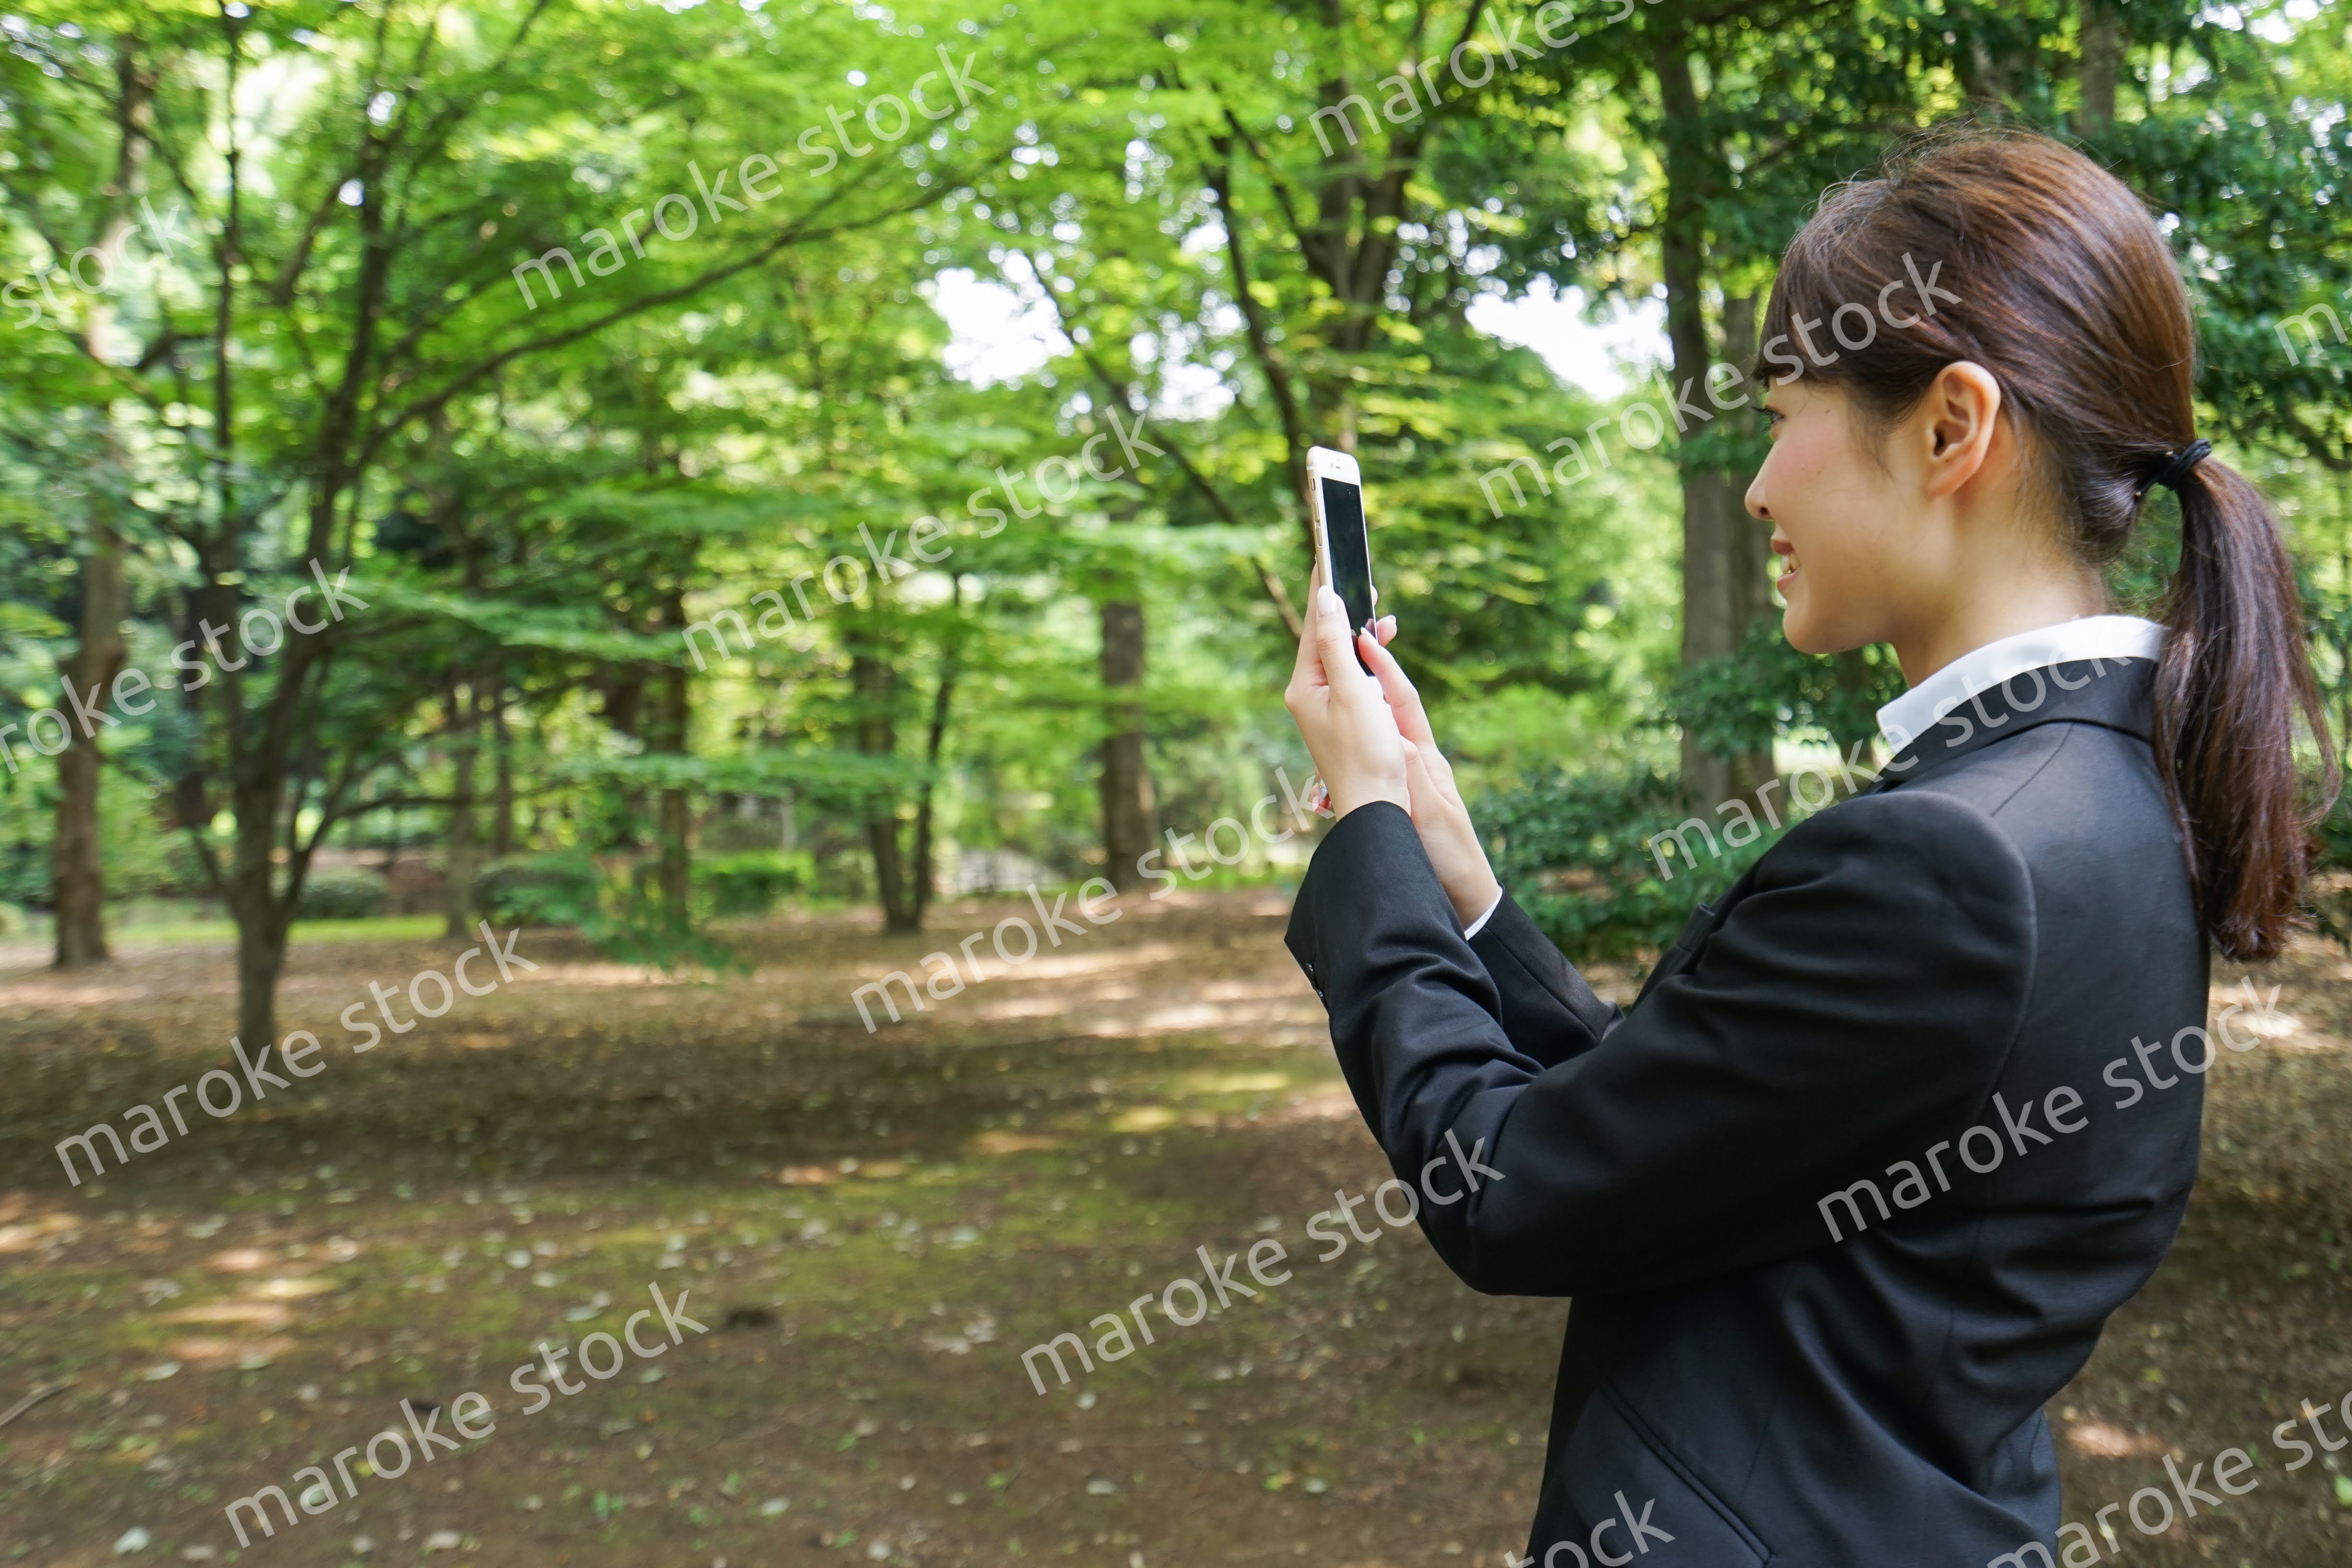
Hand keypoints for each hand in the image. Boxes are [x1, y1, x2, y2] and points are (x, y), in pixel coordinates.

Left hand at [1283, 566, 1410, 818]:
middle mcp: (1308, 692)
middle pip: (1324, 637)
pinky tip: (1380, 650)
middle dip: (1345, 608)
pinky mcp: (1342, 715)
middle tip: (1363, 578)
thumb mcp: (1353, 691)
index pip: (1314, 624)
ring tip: (1382, 616)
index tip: (1326, 554)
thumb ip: (1336, 644)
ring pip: (1340, 655)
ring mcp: (1324, 705)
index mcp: (1303, 685)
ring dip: (1359, 633)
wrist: (1376, 806)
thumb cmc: (1366, 753)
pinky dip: (1365, 658)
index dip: (1323, 589)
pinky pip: (1350, 674)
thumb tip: (1326, 600)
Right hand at [1359, 632, 1503, 928]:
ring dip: (1370, 688)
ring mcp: (1414, 774)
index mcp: (1424, 758)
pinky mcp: (1409, 792)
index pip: (1403, 700)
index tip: (1362, 633)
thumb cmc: (1452, 857)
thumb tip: (1395, 732)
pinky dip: (1371, 722)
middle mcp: (1419, 758)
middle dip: (1374, 664)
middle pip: (1394, 701)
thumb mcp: (1431, 813)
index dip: (1385, 666)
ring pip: (1387, 720)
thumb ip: (1412, 773)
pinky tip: (1357, 717)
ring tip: (1347, 659)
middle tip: (1352, 627)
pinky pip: (1387, 745)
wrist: (1468, 894)